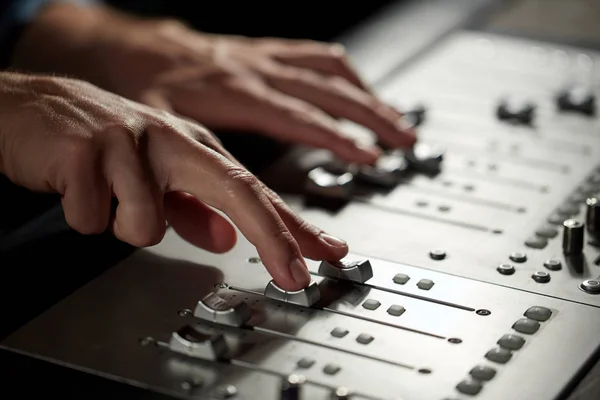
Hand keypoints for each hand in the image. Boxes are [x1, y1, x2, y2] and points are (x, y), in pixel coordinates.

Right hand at [0, 73, 347, 289]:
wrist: (31, 108)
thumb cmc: (101, 143)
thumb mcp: (156, 177)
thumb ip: (193, 209)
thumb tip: (226, 239)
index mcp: (192, 149)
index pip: (254, 190)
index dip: (293, 226)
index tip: (327, 253)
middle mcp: (172, 141)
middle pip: (237, 190)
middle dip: (273, 238)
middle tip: (294, 276)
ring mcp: (131, 142)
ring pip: (147, 224)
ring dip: (125, 226)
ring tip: (106, 198)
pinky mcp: (85, 150)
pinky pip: (94, 217)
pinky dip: (84, 216)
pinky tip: (76, 188)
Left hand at [11, 3, 415, 164]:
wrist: (124, 48)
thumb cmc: (139, 90)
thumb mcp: (155, 142)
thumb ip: (185, 195)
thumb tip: (223, 238)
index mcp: (233, 94)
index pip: (297, 120)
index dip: (336, 139)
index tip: (367, 158)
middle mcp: (256, 73)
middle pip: (327, 93)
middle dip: (371, 119)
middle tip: (403, 144)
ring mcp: (262, 60)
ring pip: (329, 70)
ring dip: (367, 96)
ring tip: (395, 122)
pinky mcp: (262, 54)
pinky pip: (313, 55)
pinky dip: (344, 74)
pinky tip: (357, 89)